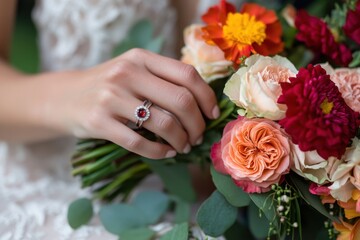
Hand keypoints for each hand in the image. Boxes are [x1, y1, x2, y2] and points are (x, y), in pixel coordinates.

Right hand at [55, 49, 218, 158]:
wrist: (64, 97)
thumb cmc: (108, 86)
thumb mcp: (133, 70)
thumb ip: (162, 79)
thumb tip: (203, 104)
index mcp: (140, 58)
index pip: (187, 75)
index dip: (207, 97)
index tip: (212, 114)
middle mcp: (127, 73)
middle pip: (181, 101)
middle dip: (197, 124)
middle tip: (198, 136)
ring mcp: (111, 97)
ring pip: (164, 124)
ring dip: (181, 140)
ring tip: (183, 146)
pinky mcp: (98, 122)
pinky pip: (139, 143)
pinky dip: (159, 152)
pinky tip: (166, 153)